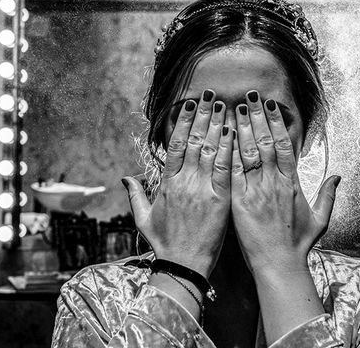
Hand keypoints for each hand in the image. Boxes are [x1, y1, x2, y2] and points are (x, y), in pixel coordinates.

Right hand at [123, 90, 232, 276]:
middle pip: (193, 140)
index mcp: (167, 183)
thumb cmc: (164, 243)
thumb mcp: (143, 218)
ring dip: (216, 124)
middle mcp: (184, 181)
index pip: (174, 145)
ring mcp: (202, 189)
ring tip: (223, 104)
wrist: (183, 265)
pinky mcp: (220, 199)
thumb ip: (136, 195)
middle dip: (202, 115)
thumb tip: (126, 178)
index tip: (188, 104)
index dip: (182, 122)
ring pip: (209, 150)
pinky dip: (229, 148)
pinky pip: (226, 168)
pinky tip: (234, 131)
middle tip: (209, 94)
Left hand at [231, 90, 340, 274]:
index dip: (277, 123)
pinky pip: (233, 172)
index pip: (285, 145)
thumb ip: (328, 195)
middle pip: (266, 142)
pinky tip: (222, 136)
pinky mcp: (239, 202)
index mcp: (292, 183)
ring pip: (249, 152)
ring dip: (242, 128)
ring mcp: (257, 191)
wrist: (279, 265)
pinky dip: (228, 152)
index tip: (271, 106)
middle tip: (249, 96)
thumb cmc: (298, 244)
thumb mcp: (320, 219)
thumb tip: (338, 176)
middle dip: (257, 117)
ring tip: (234, 107)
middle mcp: (275, 182)